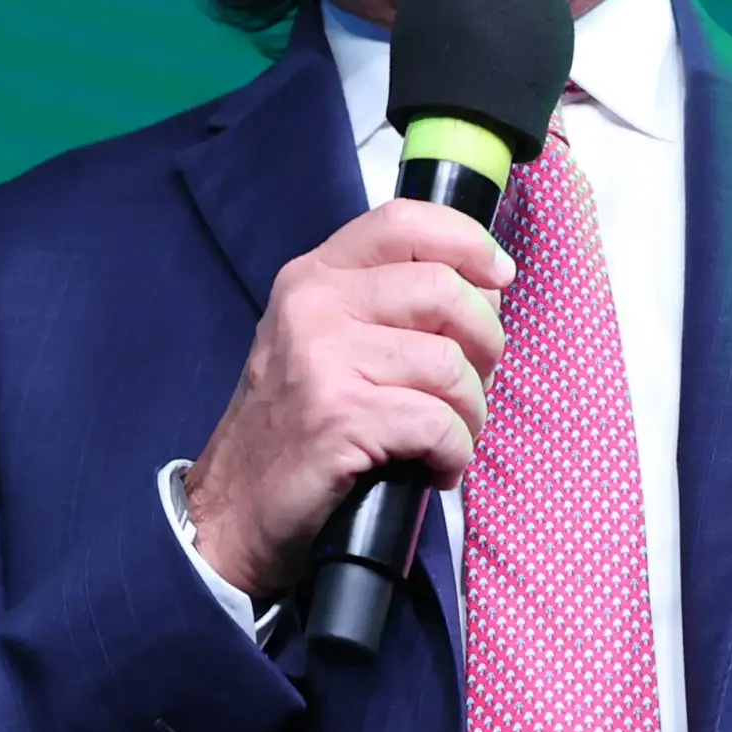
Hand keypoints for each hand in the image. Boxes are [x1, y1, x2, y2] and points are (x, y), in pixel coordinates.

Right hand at [185, 200, 512, 600]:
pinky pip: (437, 423)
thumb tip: (487, 288)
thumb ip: (393, 305)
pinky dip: (453, 454)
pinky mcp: (337, 417)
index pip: (403, 221)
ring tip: (449, 440)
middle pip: (444, 290)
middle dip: (486, 345)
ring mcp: (321, 360)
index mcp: (314, 277)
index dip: (468, 243)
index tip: (498, 279)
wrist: (234, 511)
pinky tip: (434, 469)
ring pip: (449, 364)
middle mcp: (313, 305)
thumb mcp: (327, 343)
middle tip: (471, 389)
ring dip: (470, 413)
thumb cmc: (296, 430)